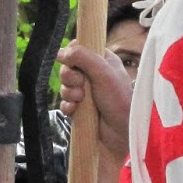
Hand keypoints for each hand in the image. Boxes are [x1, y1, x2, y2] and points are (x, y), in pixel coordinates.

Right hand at [57, 42, 132, 158]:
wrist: (122, 133)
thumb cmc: (119, 101)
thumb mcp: (103, 73)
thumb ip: (83, 57)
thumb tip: (60, 52)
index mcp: (103, 61)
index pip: (79, 49)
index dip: (72, 55)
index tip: (74, 62)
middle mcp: (94, 75)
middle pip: (68, 68)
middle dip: (70, 77)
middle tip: (81, 85)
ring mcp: (87, 93)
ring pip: (65, 86)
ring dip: (70, 93)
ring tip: (82, 100)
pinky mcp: (81, 109)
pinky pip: (65, 103)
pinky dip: (68, 106)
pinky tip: (76, 110)